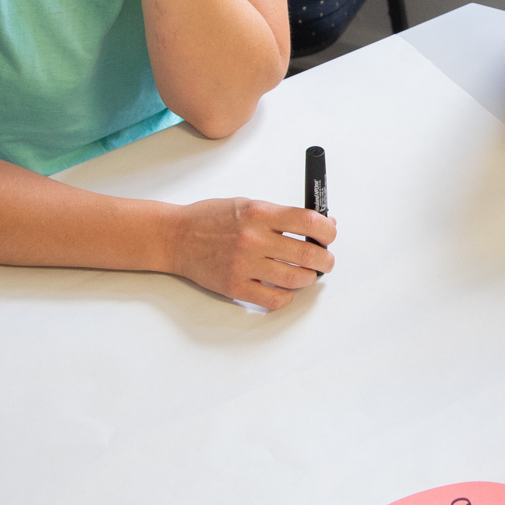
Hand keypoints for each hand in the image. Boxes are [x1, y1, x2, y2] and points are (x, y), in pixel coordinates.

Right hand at [166, 197, 335, 308]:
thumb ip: (281, 216)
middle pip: (308, 254)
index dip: (327, 231)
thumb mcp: (247, 205)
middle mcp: (253, 238)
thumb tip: (319, 224)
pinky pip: (274, 299)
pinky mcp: (235, 286)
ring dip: (309, 278)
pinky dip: (286, 296)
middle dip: (325, 260)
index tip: (329, 235)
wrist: (176, 237)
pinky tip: (284, 288)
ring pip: (295, 279)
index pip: (308, 221)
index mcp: (259, 213)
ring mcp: (244, 264)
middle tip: (325, 261)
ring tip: (306, 274)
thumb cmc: (210, 219)